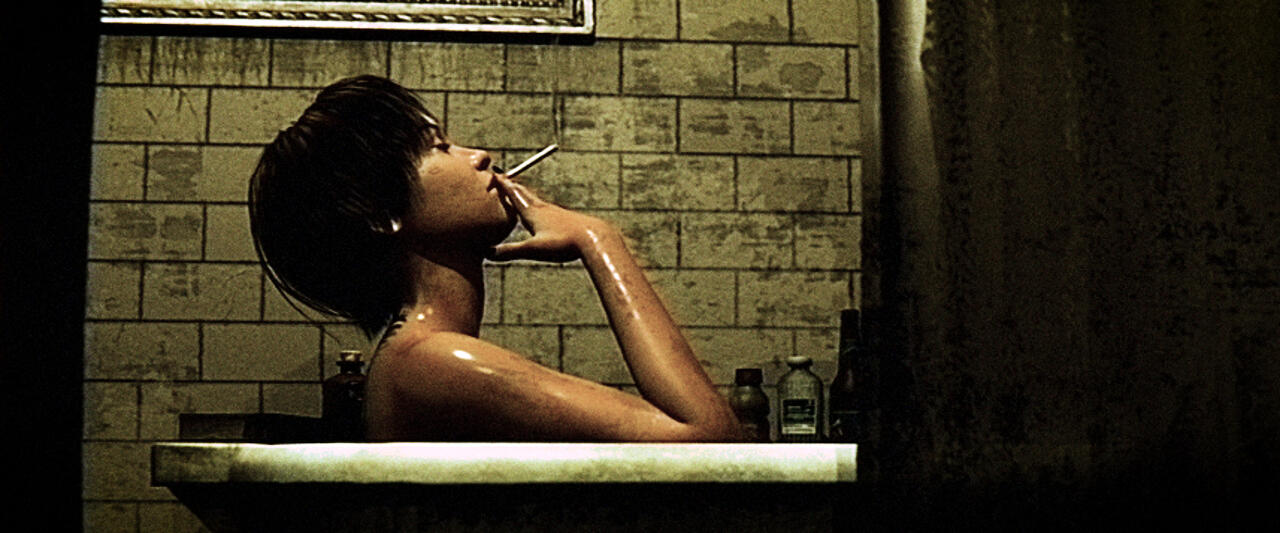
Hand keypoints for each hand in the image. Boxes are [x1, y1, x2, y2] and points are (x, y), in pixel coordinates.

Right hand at [487, 175, 617, 262]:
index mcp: (532, 212)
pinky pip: (544, 208)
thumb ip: (510, 251)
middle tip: (501, 177)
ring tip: (517, 191)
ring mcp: (554, 212)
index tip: (493, 173)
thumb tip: (487, 254)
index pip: (513, 193)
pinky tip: (540, 212)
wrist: (594, 238)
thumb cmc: (563, 242)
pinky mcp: (563, 218)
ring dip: (523, 194)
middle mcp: (542, 208)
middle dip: (510, 185)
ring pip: (534, 199)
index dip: (502, 184)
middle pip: (523, 193)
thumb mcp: (534, 250)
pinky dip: (535, 205)